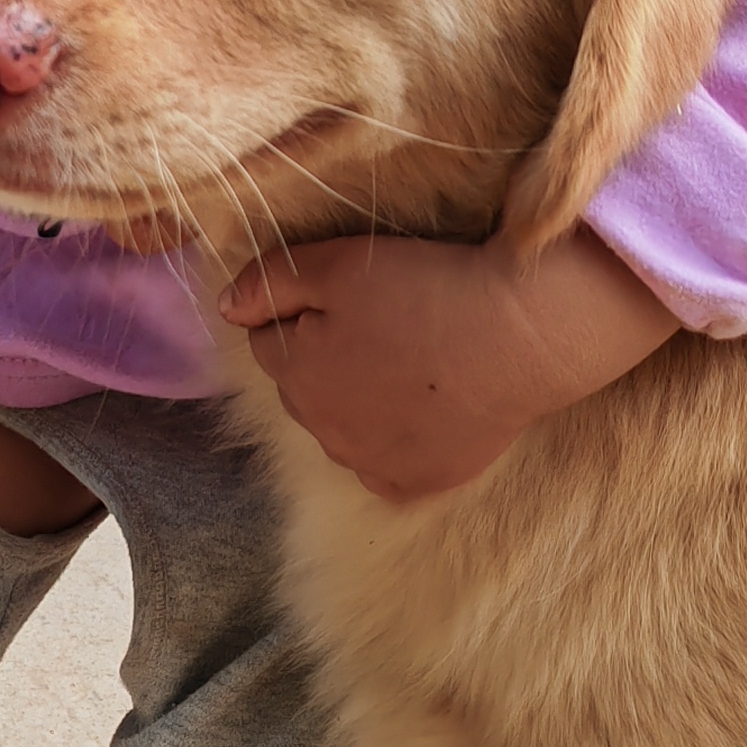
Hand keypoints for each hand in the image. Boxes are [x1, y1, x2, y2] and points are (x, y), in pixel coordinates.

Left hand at [214, 227, 680, 501]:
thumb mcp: (339, 262)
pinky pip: (381, 471)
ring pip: (338, 429)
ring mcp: (367, 462)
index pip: (268, 342)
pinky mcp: (415, 483)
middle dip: (322, 360)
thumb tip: (226, 309)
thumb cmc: (428, 287)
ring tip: (406, 366)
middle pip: (300, 389)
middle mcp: (320, 428)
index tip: (350, 298)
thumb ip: (269, 282)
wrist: (520, 334)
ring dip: (354, 403)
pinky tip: (419, 415)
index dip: (301, 313)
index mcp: (294, 371)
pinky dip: (389, 447)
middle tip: (383, 326)